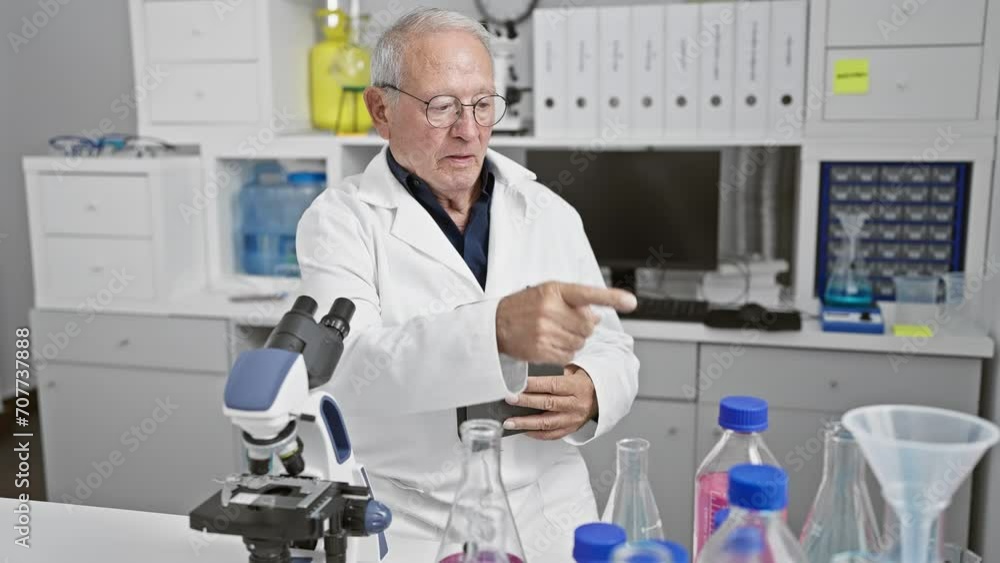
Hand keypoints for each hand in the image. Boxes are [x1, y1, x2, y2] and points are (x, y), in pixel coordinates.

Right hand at [495, 282, 635, 363]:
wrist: (495, 325)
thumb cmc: (524, 306)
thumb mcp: (547, 292)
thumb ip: (574, 301)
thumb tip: (598, 316)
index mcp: (554, 291)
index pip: (588, 294)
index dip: (611, 298)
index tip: (631, 302)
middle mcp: (550, 309)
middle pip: (588, 325)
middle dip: (583, 326)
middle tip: (566, 322)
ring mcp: (545, 331)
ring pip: (581, 342)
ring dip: (574, 340)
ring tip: (556, 332)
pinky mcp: (541, 350)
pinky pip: (569, 355)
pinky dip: (566, 352)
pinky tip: (551, 343)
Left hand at [502, 365, 597, 439]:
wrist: (601, 397)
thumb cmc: (583, 382)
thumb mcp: (575, 372)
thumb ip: (555, 374)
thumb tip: (529, 376)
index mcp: (577, 387)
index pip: (552, 385)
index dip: (533, 385)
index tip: (517, 385)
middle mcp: (576, 404)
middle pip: (548, 404)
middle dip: (526, 402)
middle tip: (509, 400)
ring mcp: (573, 419)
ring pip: (547, 423)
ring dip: (526, 423)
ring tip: (510, 422)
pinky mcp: (571, 429)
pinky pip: (552, 435)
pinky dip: (536, 434)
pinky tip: (523, 431)